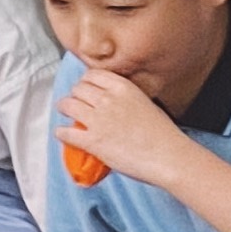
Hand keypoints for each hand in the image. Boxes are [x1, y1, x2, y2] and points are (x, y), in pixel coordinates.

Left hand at [57, 64, 186, 190]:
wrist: (168, 156)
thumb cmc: (163, 135)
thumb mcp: (145, 104)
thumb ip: (127, 100)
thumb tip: (116, 106)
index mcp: (123, 87)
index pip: (92, 75)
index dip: (85, 81)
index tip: (84, 87)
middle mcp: (108, 99)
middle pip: (78, 88)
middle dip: (74, 95)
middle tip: (75, 102)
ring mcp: (98, 119)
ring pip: (67, 105)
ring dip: (64, 108)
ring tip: (64, 112)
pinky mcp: (93, 141)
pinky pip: (66, 132)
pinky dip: (61, 132)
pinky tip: (61, 133)